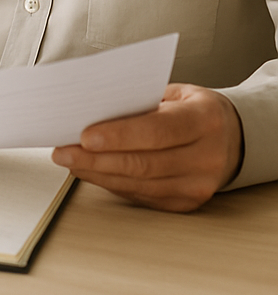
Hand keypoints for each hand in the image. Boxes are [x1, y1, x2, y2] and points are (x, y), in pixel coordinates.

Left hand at [51, 83, 243, 211]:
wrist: (231, 138)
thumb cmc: (191, 108)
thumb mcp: (174, 92)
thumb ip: (139, 99)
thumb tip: (90, 107)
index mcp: (204, 119)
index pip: (158, 130)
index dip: (120, 135)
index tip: (85, 136)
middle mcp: (206, 156)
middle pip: (144, 163)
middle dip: (97, 159)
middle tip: (63, 151)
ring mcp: (198, 184)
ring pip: (140, 183)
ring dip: (98, 174)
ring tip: (69, 160)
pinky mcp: (187, 202)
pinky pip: (142, 195)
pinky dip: (111, 183)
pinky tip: (90, 172)